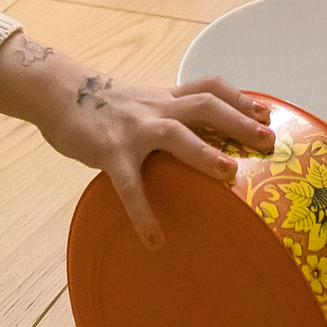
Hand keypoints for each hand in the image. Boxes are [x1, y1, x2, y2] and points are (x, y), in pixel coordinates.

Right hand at [0, 33, 274, 248]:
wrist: (59, 93)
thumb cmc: (105, 106)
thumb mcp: (142, 102)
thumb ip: (168, 114)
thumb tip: (198, 137)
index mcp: (165, 97)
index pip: (209, 87)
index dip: (239, 98)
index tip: (266, 112)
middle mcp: (156, 107)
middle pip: (205, 104)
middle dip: (238, 120)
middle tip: (267, 140)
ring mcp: (134, 128)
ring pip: (175, 133)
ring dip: (204, 152)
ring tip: (229, 175)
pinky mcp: (110, 150)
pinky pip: (130, 184)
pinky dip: (143, 212)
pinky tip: (154, 239)